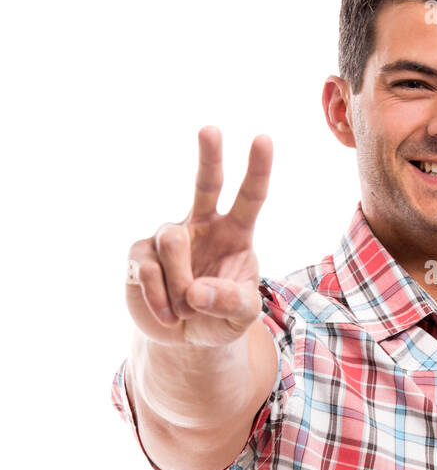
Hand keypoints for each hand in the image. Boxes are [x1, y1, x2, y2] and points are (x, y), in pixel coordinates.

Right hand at [125, 125, 272, 348]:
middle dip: (209, 156)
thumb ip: (232, 302)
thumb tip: (197, 290)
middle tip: (210, 129)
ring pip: (172, 242)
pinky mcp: (139, 255)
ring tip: (187, 310)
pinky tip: (170, 315)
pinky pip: (148, 269)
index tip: (263, 139)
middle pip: (205, 184)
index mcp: (235, 234)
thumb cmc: (221, 318)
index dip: (257, 170)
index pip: (250, 198)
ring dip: (181, 285)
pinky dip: (161, 299)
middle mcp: (202, 226)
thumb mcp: (241, 317)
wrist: (184, 340)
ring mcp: (168, 237)